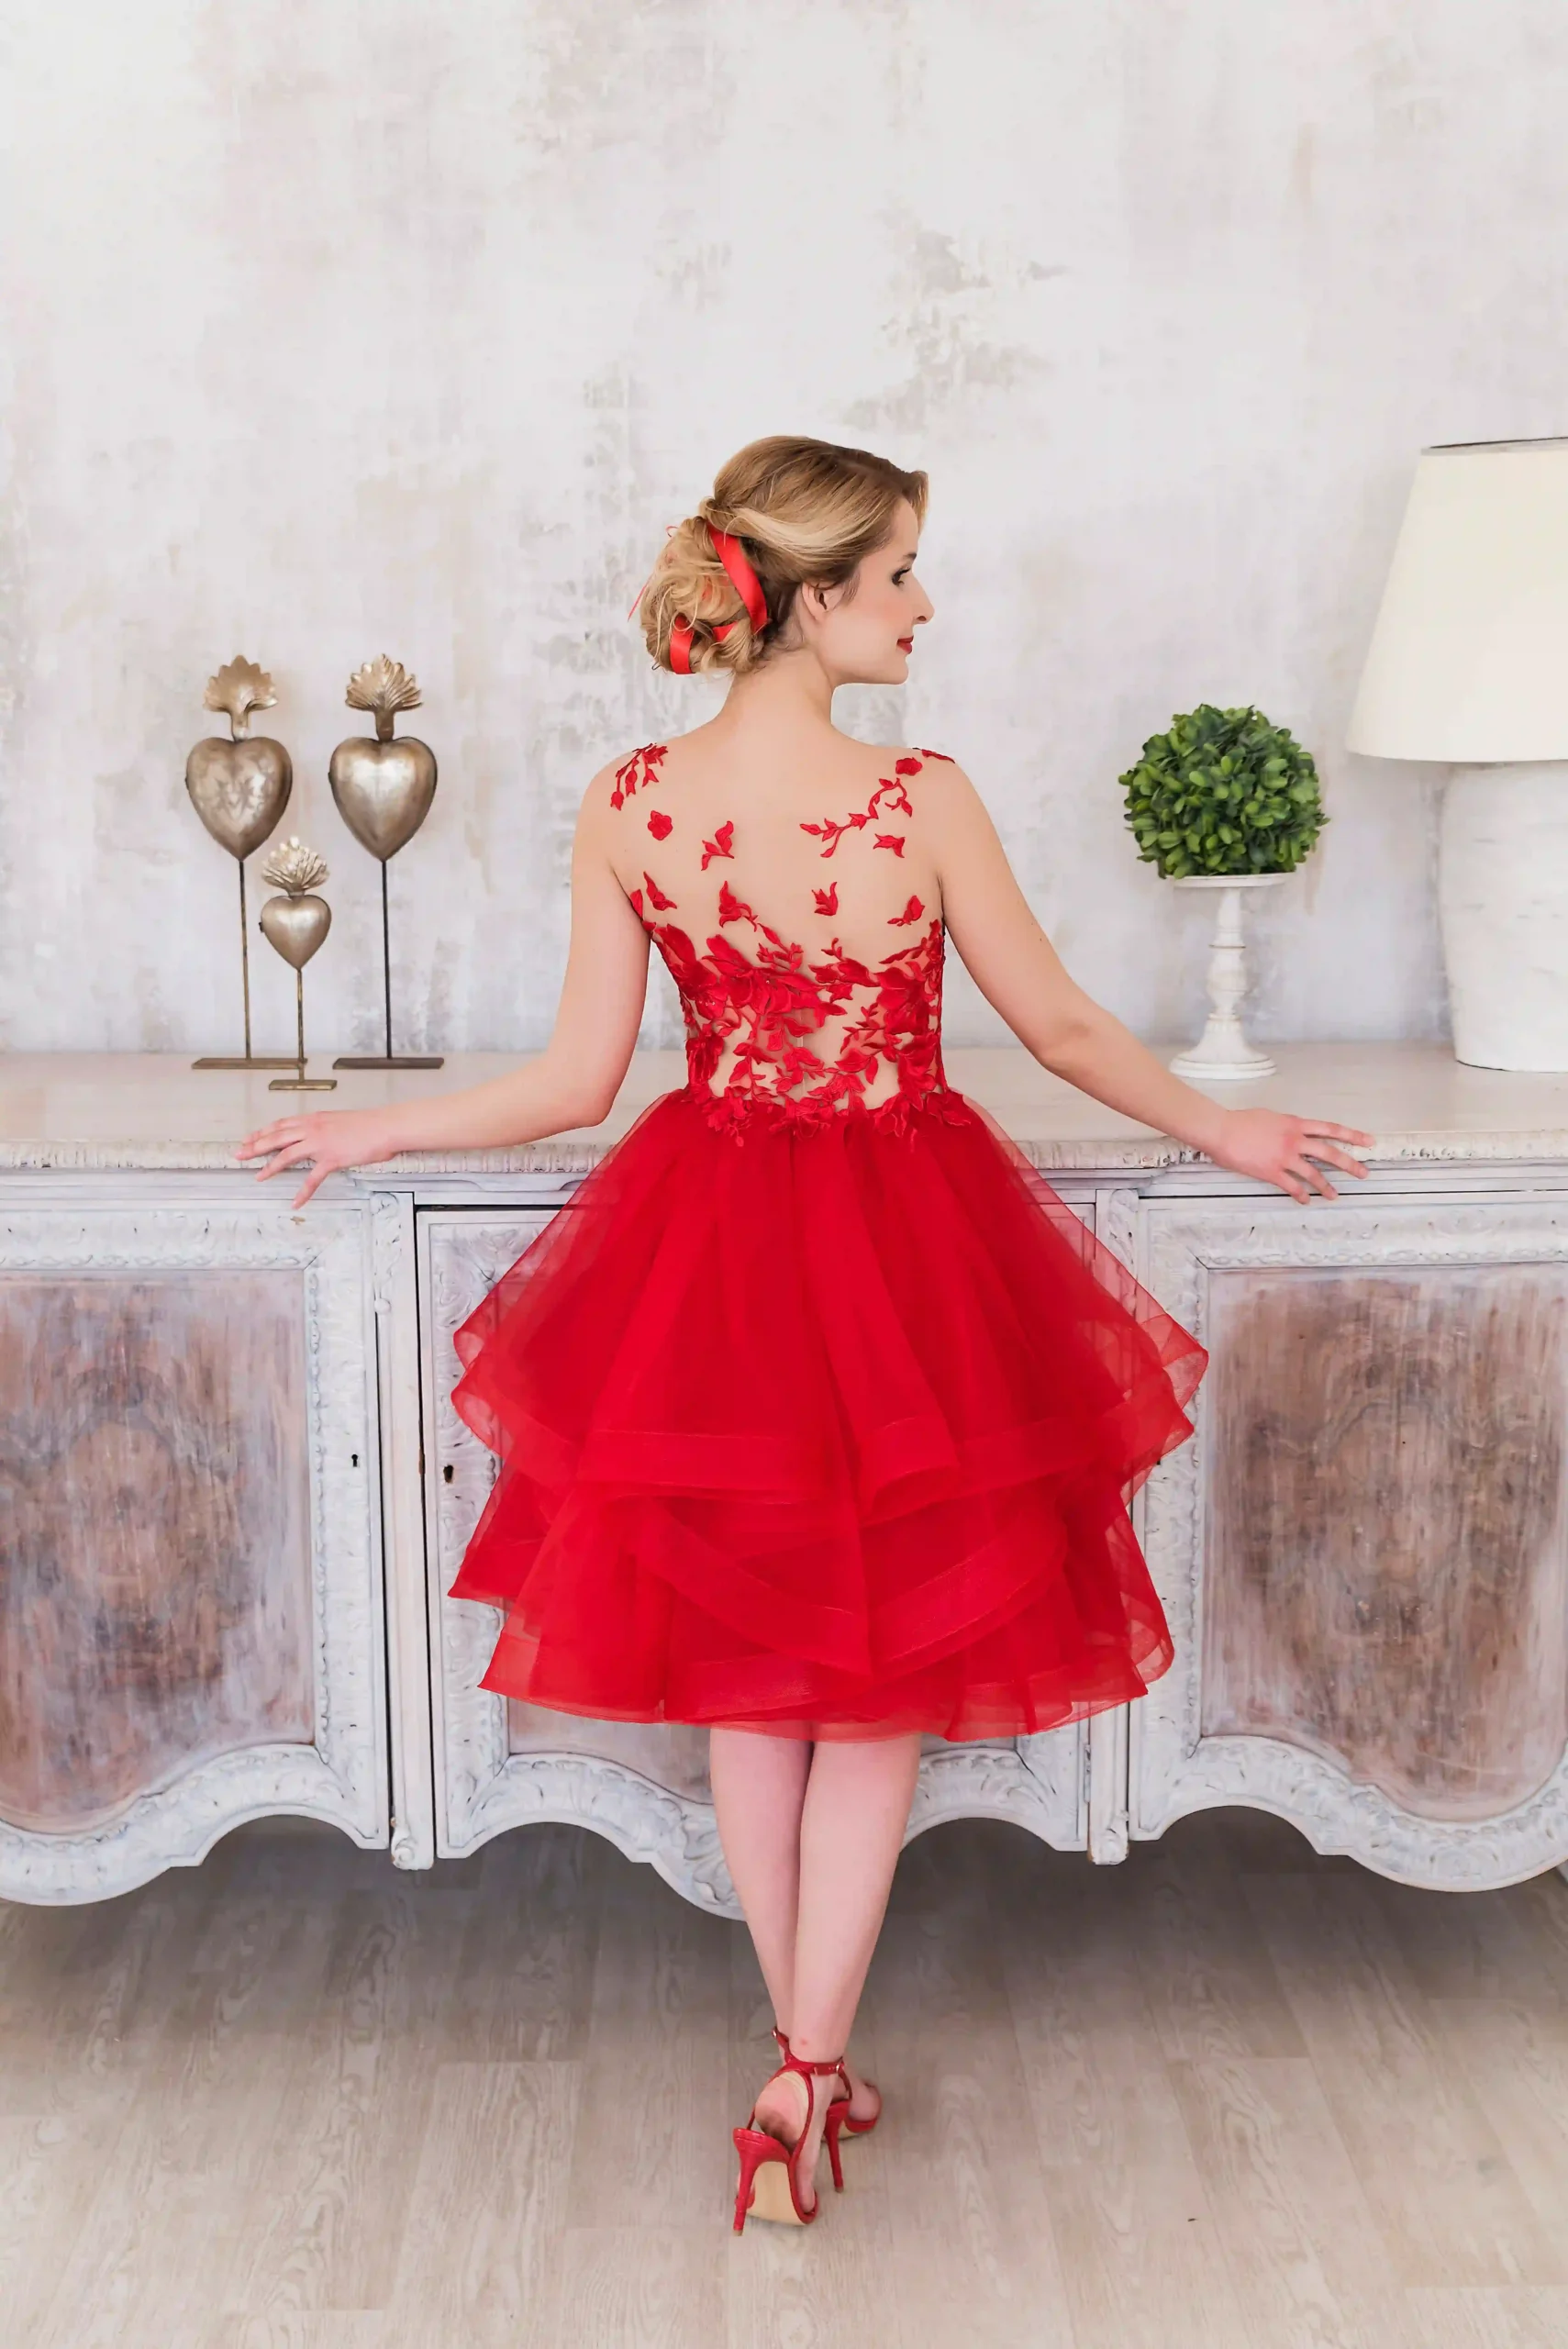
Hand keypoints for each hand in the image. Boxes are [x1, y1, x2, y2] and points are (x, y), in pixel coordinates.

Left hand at [236, 1107, 402, 1205]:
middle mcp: (312, 1129)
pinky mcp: (331, 1159)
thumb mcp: (339, 1121)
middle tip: (239, 1154)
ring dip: (270, 1167)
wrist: (384, 1127)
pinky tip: (296, 1202)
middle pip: (276, 1137)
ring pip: (287, 1155)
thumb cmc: (367, 1124)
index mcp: (313, 1119)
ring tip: (258, 1176)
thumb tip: (317, 1136)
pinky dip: (303, 1192)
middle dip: (255, 1146)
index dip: (262, 1132)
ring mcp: (320, 1144)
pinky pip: (313, 1179)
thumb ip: (324, 1128)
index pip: (281, 1125)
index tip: (248, 1138)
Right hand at [1204, 1107, 1373, 1202]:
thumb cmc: (1240, 1121)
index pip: (1330, 1129)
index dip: (1352, 1135)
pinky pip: (1291, 1186)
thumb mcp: (1270, 1117)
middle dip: (1349, 1164)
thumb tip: (1292, 1133)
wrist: (1222, 1131)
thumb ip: (1285, 1126)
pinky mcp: (1271, 1172)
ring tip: (1335, 1195)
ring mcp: (1284, 1157)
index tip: (1368, 1141)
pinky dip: (1300, 1194)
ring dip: (1326, 1186)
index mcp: (1295, 1124)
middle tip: (1364, 1173)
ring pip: (1313, 1174)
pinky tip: (1305, 1200)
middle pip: (1329, 1153)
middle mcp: (1294, 1140)